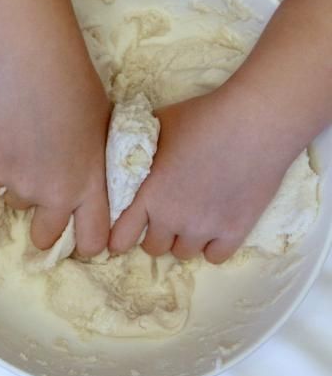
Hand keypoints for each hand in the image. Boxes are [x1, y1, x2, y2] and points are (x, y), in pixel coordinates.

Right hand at [0, 46, 110, 256]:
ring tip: (28, 151)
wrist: (39, 72)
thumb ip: (95, 168)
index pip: (92, 242)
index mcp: (90, 189)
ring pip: (17, 203)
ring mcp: (22, 185)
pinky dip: (2, 165)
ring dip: (22, 187)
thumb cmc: (82, 94)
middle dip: (44, 230)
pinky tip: (10, 137)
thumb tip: (90, 177)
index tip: (82, 236)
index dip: (88, 244)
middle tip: (43, 205)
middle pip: (43, 238)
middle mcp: (56, 197)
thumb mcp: (104, 135)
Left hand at [109, 88, 294, 262]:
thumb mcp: (157, 128)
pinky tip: (216, 228)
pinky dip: (213, 246)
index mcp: (147, 195)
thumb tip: (127, 151)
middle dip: (157, 235)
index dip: (120, 238)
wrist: (254, 123)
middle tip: (167, 217)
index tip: (125, 235)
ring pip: (184, 253)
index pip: (121, 236)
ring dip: (184, 240)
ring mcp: (203, 228)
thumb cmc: (202, 118)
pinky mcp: (235, 231)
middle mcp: (171, 218)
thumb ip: (139, 149)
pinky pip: (215, 257)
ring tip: (194, 219)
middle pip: (154, 248)